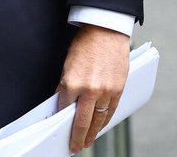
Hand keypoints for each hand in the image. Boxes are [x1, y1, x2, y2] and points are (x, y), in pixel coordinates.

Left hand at [56, 25, 128, 153]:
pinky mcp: (118, 90)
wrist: (107, 30)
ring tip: (87, 142)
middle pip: (81, 122)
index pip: (63, 109)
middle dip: (77, 137)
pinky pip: (110, 111)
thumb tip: (63, 102)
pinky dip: (105, 121)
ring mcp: (105, 91)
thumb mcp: (68, 64)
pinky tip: (100, 127)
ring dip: (92, 134)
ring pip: (98, 120)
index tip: (58, 131)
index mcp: (72, 82)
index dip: (60, 121)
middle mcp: (89, 90)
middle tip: (74, 147)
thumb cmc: (86, 43)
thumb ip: (66, 85)